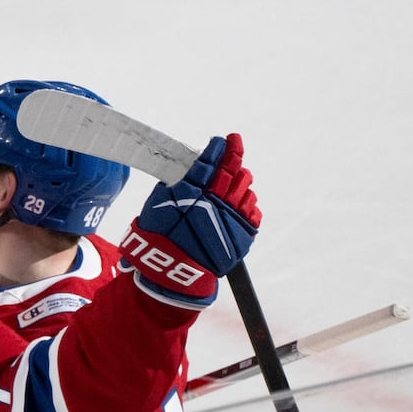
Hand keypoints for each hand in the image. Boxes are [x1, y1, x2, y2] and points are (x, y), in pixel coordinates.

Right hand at [119, 133, 260, 307]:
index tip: (224, 140)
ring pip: (245, 188)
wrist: (173, 271)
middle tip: (233, 149)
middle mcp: (216, 200)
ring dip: (239, 181)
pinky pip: (253, 211)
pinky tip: (236, 205)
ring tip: (232, 182)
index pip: (212, 160)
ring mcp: (232, 217)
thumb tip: (194, 165)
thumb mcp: (160, 201)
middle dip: (233, 158)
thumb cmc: (160, 235)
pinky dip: (246, 204)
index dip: (220, 148)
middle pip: (233, 170)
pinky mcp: (243, 234)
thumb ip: (179, 180)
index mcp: (194, 189)